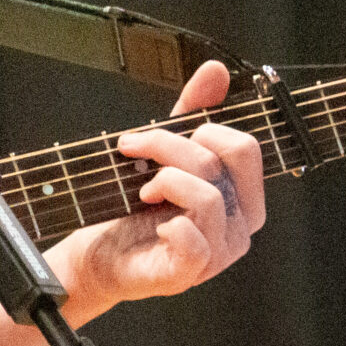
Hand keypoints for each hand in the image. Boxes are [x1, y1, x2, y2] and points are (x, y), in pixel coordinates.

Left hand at [42, 59, 266, 321]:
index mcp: (242, 197)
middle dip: (170, 146)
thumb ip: (191, 114)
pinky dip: (168, 225)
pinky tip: (152, 221)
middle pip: (221, 163)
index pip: (246, 148)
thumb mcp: (163, 155)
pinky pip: (195, 243)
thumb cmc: (135, 209)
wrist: (99, 255)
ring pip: (207, 197)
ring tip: (142, 190)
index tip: (156, 133)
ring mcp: (218, 254)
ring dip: (163, 181)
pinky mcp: (189, 274)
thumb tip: (216, 71)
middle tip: (134, 150)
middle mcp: (239, 227)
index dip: (201, 129)